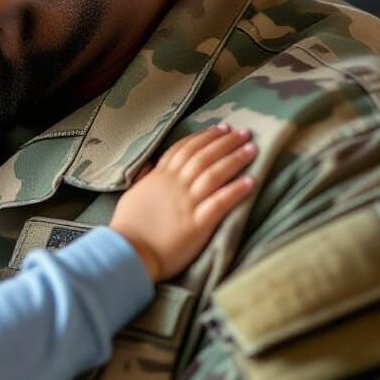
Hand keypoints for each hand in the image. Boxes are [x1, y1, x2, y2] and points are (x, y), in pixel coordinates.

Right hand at [111, 124, 255, 280]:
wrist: (128, 251)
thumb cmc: (128, 226)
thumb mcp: (132, 195)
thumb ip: (145, 179)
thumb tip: (150, 166)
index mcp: (160, 177)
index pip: (184, 149)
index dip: (204, 137)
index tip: (221, 129)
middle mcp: (175, 185)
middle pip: (204, 156)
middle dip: (225, 142)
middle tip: (244, 133)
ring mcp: (187, 203)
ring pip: (214, 174)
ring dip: (234, 160)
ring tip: (252, 149)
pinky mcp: (197, 223)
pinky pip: (219, 203)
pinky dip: (235, 191)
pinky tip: (251, 181)